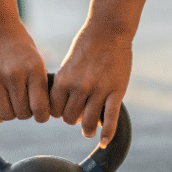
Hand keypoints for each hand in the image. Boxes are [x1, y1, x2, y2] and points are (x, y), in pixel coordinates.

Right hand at [0, 18, 49, 125]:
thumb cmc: (19, 46)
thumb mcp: (37, 59)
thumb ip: (40, 83)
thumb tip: (44, 110)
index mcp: (33, 68)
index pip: (40, 108)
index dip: (42, 116)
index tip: (41, 115)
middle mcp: (14, 74)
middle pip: (22, 114)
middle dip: (26, 113)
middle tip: (24, 105)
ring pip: (5, 115)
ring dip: (10, 114)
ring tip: (11, 104)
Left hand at [51, 20, 132, 148]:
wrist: (109, 29)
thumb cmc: (88, 44)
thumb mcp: (69, 63)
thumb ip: (66, 85)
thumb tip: (63, 107)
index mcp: (64, 80)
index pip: (55, 110)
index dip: (60, 112)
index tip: (66, 109)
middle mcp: (79, 87)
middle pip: (70, 118)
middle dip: (74, 119)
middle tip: (80, 115)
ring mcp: (98, 90)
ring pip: (88, 123)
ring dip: (88, 130)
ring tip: (89, 131)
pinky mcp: (116, 91)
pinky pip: (110, 119)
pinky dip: (107, 134)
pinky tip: (103, 142)